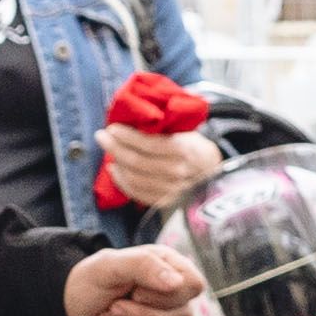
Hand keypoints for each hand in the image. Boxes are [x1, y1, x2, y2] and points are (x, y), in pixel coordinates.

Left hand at [64, 246, 201, 315]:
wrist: (69, 310)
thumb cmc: (88, 282)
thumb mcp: (110, 265)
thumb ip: (144, 266)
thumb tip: (177, 283)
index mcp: (166, 264)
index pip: (193, 285)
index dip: (168, 294)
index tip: (138, 291)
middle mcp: (171, 289)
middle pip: (183, 314)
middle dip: (141, 314)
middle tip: (115, 304)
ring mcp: (166, 315)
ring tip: (108, 315)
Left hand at [96, 114, 215, 211]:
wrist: (214, 172)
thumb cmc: (194, 146)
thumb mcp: (186, 130)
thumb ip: (164, 124)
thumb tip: (134, 113)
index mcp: (183, 149)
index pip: (148, 144)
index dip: (127, 137)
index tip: (112, 128)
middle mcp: (177, 171)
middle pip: (137, 162)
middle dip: (115, 148)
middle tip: (102, 136)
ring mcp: (171, 189)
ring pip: (135, 178)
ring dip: (116, 163)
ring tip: (108, 151)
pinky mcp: (165, 201)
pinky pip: (138, 193)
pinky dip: (122, 181)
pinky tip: (114, 170)